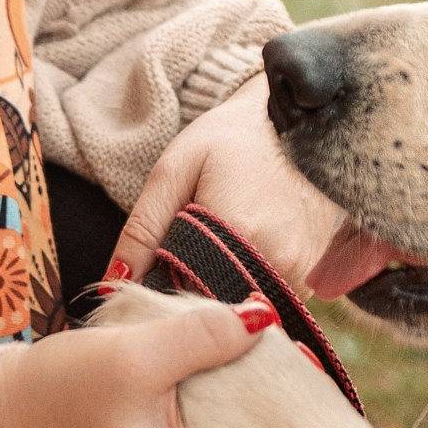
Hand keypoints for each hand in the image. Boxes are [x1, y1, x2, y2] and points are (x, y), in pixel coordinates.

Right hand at [0, 292, 273, 427]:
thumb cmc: (58, 398)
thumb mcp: (134, 358)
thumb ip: (203, 336)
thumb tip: (265, 313)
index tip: (317, 386)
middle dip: (288, 409)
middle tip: (298, 353)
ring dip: (258, 397)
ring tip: (273, 351)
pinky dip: (233, 399)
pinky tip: (239, 363)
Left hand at [111, 72, 346, 289]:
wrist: (300, 120)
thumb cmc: (231, 138)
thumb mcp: (174, 171)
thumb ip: (142, 231)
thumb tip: (113, 285)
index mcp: (241, 235)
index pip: (185, 298)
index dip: (164, 293)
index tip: (154, 278)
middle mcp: (279, 262)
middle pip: (217, 307)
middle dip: (192, 296)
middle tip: (181, 262)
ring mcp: (303, 272)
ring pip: (242, 308)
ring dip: (221, 295)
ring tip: (213, 255)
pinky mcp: (314, 274)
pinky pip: (268, 302)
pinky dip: (247, 289)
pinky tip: (241, 257)